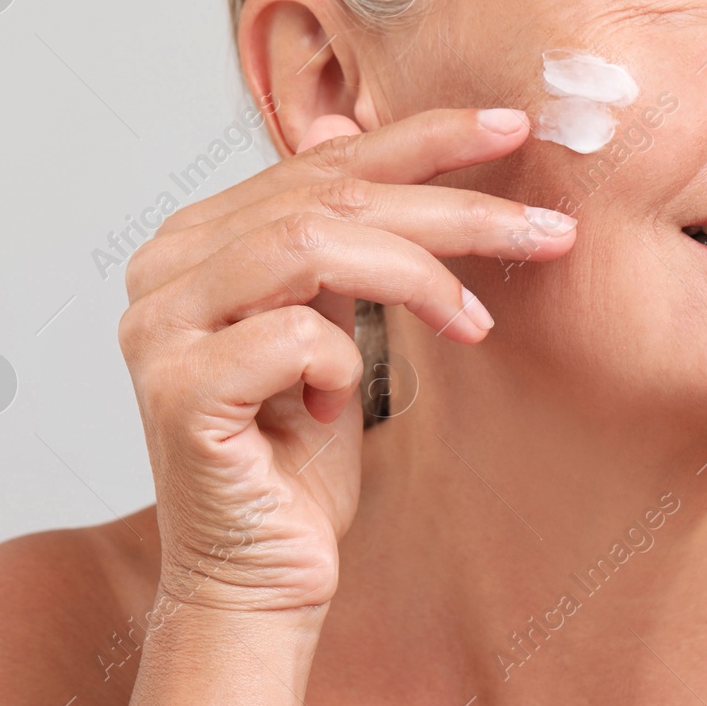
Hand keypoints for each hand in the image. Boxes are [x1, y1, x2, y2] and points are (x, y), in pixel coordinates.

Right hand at [117, 107, 575, 618]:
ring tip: (475, 324)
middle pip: (328, 196)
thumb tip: (338, 124)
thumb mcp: (328, 325)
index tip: (511, 128)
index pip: (321, 163)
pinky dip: (343, 362)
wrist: (257, 581)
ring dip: (420, 275)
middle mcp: (163, 270)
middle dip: (454, 208)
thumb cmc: (297, 460)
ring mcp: (160, 327)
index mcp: (196, 241)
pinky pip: (295, 333)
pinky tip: (345, 402)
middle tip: (547, 231)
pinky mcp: (178, 389)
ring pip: (311, 244)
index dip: (422, 138)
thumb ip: (329, 234)